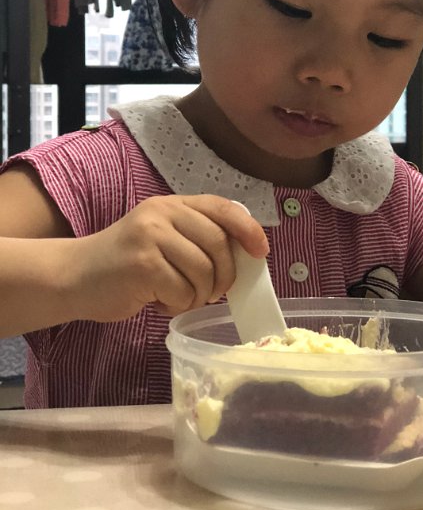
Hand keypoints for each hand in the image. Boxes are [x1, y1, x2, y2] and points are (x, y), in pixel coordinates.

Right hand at [63, 194, 268, 321]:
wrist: (74, 276)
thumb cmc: (126, 262)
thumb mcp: (162, 236)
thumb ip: (196, 237)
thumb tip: (244, 255)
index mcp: (173, 204)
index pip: (223, 208)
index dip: (248, 229)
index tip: (260, 252)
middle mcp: (163, 214)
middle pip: (218, 244)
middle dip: (225, 275)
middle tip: (213, 292)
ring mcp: (151, 238)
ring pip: (203, 272)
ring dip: (199, 295)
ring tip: (180, 298)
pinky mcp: (142, 266)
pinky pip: (182, 292)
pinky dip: (178, 305)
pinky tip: (159, 302)